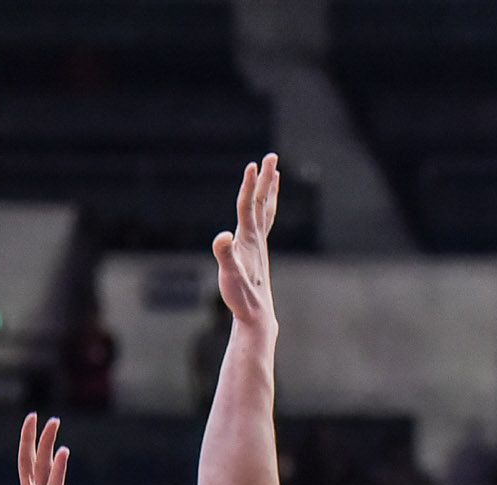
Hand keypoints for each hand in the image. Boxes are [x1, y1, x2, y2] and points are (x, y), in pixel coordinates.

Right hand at [213, 154, 280, 330]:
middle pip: (261, 202)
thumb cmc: (242, 297)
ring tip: (275, 173)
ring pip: (266, 211)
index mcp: (249, 240)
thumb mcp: (229, 277)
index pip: (247, 206)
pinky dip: (265, 209)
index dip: (248, 185)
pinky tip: (264, 207)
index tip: (252, 164)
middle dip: (265, 179)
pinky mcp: (258, 253)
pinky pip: (264, 223)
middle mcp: (257, 239)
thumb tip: (222, 236)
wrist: (258, 316)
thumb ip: (225, 255)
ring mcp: (259, 245)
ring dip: (269, 191)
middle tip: (271, 156)